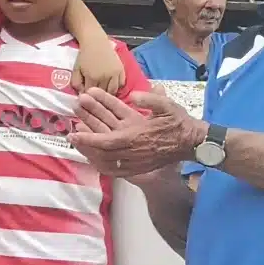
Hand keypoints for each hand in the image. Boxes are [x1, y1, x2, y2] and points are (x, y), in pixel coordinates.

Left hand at [69, 89, 196, 177]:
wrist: (192, 142)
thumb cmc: (179, 122)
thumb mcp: (168, 106)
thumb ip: (151, 99)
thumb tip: (134, 95)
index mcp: (138, 135)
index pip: (107, 139)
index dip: (89, 137)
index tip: (73, 133)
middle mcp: (133, 150)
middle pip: (102, 150)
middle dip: (85, 140)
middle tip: (71, 132)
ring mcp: (135, 160)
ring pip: (106, 160)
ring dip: (90, 150)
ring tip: (77, 141)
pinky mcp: (138, 166)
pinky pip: (115, 169)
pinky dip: (101, 164)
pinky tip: (90, 157)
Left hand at [73, 38, 126, 94]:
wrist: (95, 42)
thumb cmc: (84, 56)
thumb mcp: (76, 69)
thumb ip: (76, 83)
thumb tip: (81, 94)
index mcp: (93, 77)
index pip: (91, 94)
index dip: (88, 97)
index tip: (87, 96)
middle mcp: (105, 77)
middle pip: (103, 94)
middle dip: (98, 96)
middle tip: (95, 96)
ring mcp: (115, 74)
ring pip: (114, 91)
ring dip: (108, 94)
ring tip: (104, 93)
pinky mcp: (122, 70)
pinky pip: (122, 84)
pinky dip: (117, 87)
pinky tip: (111, 86)